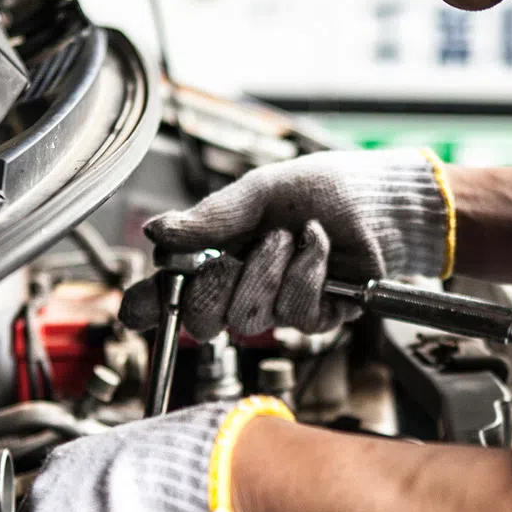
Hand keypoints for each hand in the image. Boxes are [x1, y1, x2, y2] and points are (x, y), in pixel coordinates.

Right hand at [121, 149, 454, 339]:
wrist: (375, 199)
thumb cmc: (318, 190)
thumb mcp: (257, 194)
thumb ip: (209, 220)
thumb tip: (154, 233)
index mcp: (216, 256)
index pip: (170, 293)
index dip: (149, 307)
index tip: (136, 312)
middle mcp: (241, 288)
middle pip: (202, 320)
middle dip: (215, 287)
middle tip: (238, 253)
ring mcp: (277, 307)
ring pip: (248, 317)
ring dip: (269, 269)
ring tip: (291, 235)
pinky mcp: (316, 318)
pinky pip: (295, 312)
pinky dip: (307, 270)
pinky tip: (319, 245)